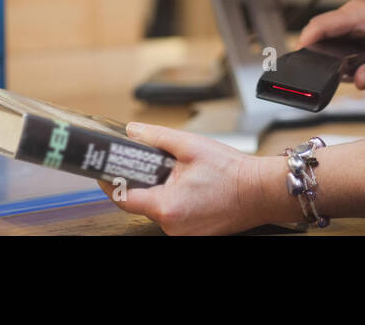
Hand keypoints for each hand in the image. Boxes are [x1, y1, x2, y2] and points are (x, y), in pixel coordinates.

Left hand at [98, 122, 270, 234]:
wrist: (261, 191)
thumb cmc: (232, 172)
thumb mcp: (191, 146)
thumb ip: (157, 138)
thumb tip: (133, 132)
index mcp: (167, 206)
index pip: (124, 198)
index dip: (110, 182)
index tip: (104, 170)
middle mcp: (173, 226)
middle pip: (142, 203)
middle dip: (145, 181)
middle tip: (154, 163)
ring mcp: (184, 233)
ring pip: (160, 209)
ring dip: (163, 191)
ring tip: (183, 175)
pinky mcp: (194, 234)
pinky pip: (175, 215)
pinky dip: (177, 200)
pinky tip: (192, 187)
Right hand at [298, 0, 364, 88]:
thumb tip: (355, 81)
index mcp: (361, 15)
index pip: (323, 24)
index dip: (306, 39)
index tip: (297, 56)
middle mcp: (355, 11)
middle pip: (319, 26)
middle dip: (310, 46)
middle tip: (306, 69)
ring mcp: (355, 17)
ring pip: (326, 30)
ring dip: (321, 47)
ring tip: (322, 68)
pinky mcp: (357, 25)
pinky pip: (335, 34)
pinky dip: (331, 48)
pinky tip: (337, 63)